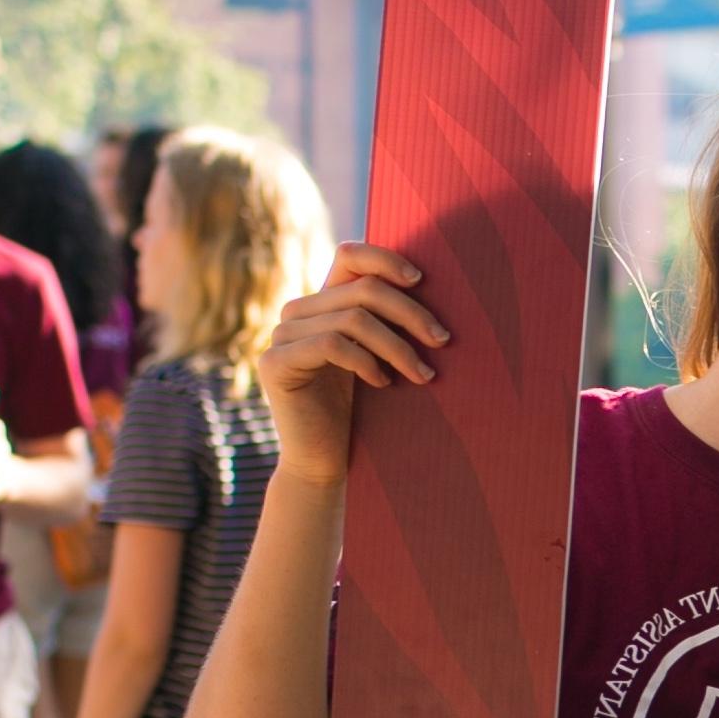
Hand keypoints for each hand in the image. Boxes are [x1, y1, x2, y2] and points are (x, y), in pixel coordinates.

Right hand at [260, 243, 449, 486]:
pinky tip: (383, 384)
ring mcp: (281, 336)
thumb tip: (430, 286)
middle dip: (410, 313)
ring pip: (353, 318)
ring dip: (397, 345)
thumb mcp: (377, 356)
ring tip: (423, 374)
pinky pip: (332, 346)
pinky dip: (366, 362)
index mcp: (321, 303)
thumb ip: (386, 321)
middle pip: (362, 290)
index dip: (385, 259)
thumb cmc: (360, 411)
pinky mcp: (275, 363)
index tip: (421, 280)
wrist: (324, 461)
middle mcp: (296, 312)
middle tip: (443, 340)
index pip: (349, 256)